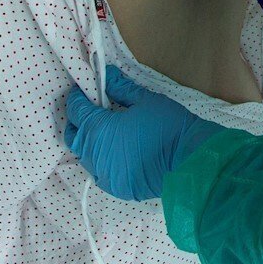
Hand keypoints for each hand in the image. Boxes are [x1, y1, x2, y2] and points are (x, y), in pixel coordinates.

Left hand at [65, 65, 223, 200]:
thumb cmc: (167, 126)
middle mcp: (94, 155)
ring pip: (85, 156)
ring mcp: (104, 175)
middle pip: (73, 136)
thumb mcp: (145, 100)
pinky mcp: (116, 188)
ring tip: (104, 131)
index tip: (84, 90)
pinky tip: (115, 152)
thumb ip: (120, 88)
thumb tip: (107, 75)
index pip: (75, 110)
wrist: (189, 160)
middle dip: (77, 121)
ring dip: (89, 142)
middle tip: (91, 110)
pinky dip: (102, 160)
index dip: (77, 97)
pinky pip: (100, 172)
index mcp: (97, 130)